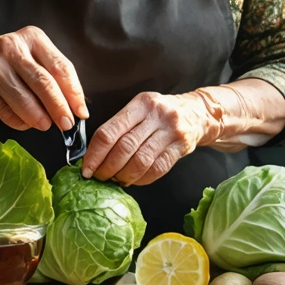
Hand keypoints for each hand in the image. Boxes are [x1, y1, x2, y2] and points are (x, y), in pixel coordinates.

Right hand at [0, 26, 88, 132]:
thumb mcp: (33, 55)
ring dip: (39, 117)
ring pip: (23, 99)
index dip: (74, 92)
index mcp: (32, 37)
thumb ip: (53, 75)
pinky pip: (4, 110)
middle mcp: (12, 48)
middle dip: (58, 107)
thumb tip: (74, 107)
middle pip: (43, 83)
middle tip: (67, 124)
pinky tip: (25, 123)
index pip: (60, 66)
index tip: (81, 111)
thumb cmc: (11, 60)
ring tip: (46, 125)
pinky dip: (18, 121)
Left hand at [80, 91, 216, 185]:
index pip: (110, 131)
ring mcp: (170, 131)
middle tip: (99, 177)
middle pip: (124, 147)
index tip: (87, 168)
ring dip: (124, 175)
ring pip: (141, 160)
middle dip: (107, 167)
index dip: (95, 153)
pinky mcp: (181, 147)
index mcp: (140, 104)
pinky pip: (158, 168)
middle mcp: (155, 115)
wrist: (197, 112)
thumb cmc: (160, 113)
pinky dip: (142, 179)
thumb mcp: (141, 108)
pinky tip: (134, 180)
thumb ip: (120, 125)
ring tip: (116, 180)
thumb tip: (94, 153)